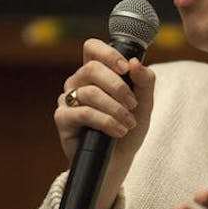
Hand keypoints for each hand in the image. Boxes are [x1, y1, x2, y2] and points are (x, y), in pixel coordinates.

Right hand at [54, 38, 155, 208]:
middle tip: (133, 104)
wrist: (118, 160)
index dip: (108, 53)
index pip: (92, 48)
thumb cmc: (129, 128)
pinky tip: (118, 131)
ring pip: (90, 92)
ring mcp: (68, 99)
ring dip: (115, 109)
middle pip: (91, 68)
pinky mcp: (63, 119)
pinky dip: (106, 121)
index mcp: (95, 72)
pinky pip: (84, 112)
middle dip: (118, 86)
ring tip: (129, 124)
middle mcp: (78, 82)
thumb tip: (135, 63)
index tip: (125, 68)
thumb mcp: (144, 103)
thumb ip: (145, 81)